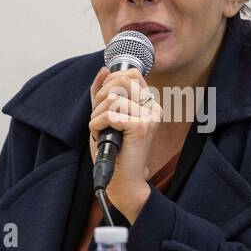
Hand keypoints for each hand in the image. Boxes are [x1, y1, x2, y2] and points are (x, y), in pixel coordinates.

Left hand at [88, 66, 161, 222]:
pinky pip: (110, 113)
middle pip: (122, 80)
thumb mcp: (105, 117)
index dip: (110, 83)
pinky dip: (97, 124)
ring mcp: (149, 117)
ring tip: (101, 130)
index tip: (103, 103)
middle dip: (101, 97)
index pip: (130, 74)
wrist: (123, 181)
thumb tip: (103, 69)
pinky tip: (101, 136)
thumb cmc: (114, 151)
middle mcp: (153, 108)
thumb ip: (104, 94)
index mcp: (148, 104)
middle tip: (99, 117)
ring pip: (113, 98)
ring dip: (97, 114)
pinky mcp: (141, 127)